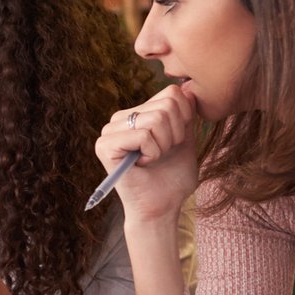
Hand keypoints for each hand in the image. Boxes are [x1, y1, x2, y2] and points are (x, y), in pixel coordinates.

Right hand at [95, 82, 199, 224]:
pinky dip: (152, 153)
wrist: (162, 207)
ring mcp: (110, 130)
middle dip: (176, 134)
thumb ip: (186, 113)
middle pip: (167, 105)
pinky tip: (143, 164)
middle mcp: (121, 118)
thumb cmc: (173, 178)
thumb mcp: (186, 138)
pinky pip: (143, 135)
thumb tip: (189, 87)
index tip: (175, 142)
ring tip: (153, 159)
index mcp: (138, 113)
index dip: (185, 120)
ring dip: (164, 145)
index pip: (172, 93)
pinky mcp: (105, 146)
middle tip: (163, 154)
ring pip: (156, 119)